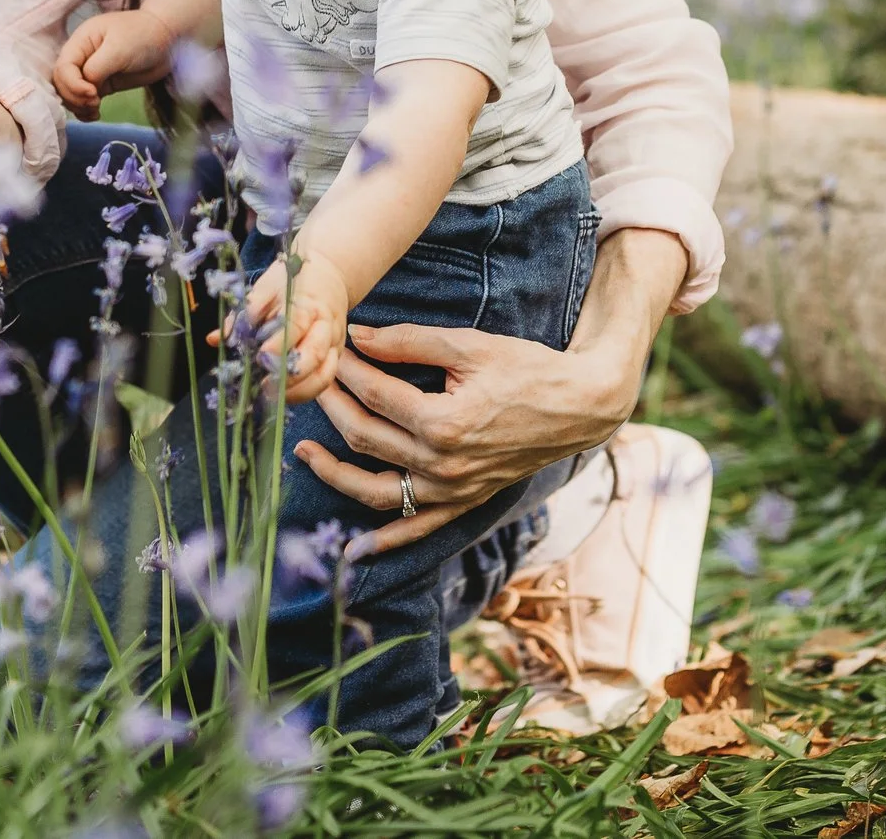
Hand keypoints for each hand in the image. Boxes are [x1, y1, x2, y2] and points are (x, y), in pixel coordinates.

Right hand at [52, 10, 174, 118]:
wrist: (167, 40)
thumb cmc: (143, 36)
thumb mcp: (118, 49)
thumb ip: (97, 68)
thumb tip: (86, 86)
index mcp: (81, 41)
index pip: (63, 67)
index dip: (72, 84)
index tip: (93, 93)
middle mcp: (81, 55)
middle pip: (62, 82)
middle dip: (74, 97)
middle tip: (95, 103)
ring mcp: (91, 71)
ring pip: (71, 93)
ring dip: (78, 106)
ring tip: (95, 111)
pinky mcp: (102, 84)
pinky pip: (85, 100)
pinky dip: (85, 111)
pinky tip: (95, 115)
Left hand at [213, 251, 350, 402]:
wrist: (330, 274)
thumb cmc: (293, 281)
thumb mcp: (266, 287)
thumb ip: (243, 314)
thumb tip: (215, 340)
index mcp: (308, 303)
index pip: (297, 325)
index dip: (279, 344)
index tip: (260, 358)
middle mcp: (326, 325)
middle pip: (315, 354)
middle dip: (289, 375)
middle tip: (263, 386)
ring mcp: (334, 344)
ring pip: (323, 374)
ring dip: (297, 390)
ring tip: (270, 397)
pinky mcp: (335, 356)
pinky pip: (324, 380)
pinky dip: (304, 392)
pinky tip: (282, 396)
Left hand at [293, 227, 687, 557]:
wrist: (579, 406)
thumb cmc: (528, 369)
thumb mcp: (470, 345)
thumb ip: (409, 341)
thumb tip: (359, 335)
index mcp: (443, 422)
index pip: (374, 395)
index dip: (348, 369)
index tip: (333, 349)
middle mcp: (443, 464)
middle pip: (366, 438)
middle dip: (333, 407)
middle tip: (315, 383)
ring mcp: (453, 489)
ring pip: (377, 491)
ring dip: (335, 474)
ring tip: (306, 454)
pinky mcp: (464, 501)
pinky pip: (417, 527)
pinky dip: (386, 540)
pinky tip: (356, 548)